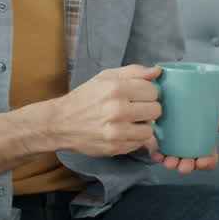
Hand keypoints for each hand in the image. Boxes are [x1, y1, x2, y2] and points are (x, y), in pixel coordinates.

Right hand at [47, 65, 161, 156]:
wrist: (61, 123)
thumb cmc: (85, 98)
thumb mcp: (106, 77)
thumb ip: (134, 72)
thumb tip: (157, 71)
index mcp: (116, 88)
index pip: (152, 90)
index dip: (148, 92)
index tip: (139, 95)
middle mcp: (117, 110)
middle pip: (156, 110)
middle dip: (149, 108)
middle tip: (136, 108)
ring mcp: (116, 131)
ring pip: (150, 129)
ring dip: (143, 125)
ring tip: (130, 121)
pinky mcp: (115, 148)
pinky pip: (139, 143)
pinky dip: (134, 138)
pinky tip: (122, 131)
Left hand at [149, 115, 218, 173]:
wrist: (175, 104)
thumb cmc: (196, 112)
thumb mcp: (211, 114)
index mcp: (204, 145)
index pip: (209, 160)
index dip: (207, 164)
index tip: (201, 163)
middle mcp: (190, 150)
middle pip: (191, 163)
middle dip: (187, 166)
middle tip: (183, 167)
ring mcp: (175, 149)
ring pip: (174, 161)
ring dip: (172, 163)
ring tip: (169, 162)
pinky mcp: (161, 144)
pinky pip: (159, 153)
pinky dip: (158, 155)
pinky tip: (157, 154)